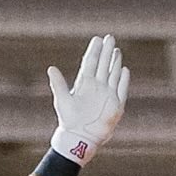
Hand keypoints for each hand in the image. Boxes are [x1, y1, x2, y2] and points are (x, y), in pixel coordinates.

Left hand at [47, 32, 129, 164]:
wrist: (80, 138)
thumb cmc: (69, 121)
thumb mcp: (62, 100)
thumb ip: (58, 84)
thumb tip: (50, 68)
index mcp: (84, 84)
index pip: (91, 63)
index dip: (94, 51)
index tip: (97, 39)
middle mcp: (96, 87)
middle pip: (103, 65)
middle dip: (107, 52)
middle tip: (110, 37)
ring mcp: (107, 95)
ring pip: (112, 74)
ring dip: (115, 62)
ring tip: (116, 50)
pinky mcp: (115, 105)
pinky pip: (121, 89)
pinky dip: (123, 79)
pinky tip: (124, 69)